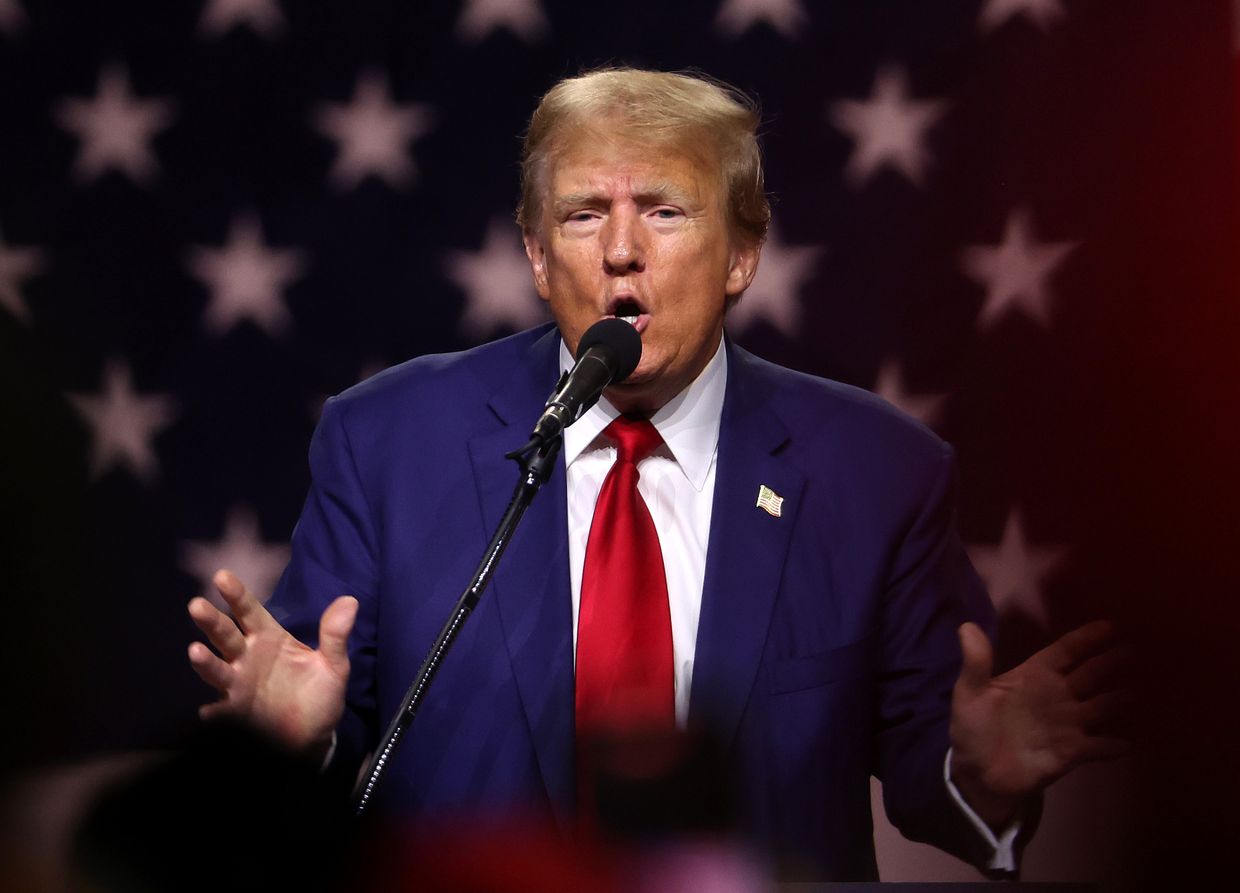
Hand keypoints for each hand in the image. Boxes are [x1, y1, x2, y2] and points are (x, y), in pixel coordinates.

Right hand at [187, 569, 357, 756]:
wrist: (316, 734)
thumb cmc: (320, 692)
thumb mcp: (333, 664)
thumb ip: (335, 634)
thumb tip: (350, 600)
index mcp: (269, 638)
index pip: (250, 611)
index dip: (236, 595)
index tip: (222, 575)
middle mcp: (248, 657)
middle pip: (226, 635)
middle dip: (211, 621)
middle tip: (197, 605)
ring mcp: (240, 684)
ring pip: (219, 669)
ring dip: (206, 662)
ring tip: (195, 652)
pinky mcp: (238, 712)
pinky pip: (224, 711)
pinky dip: (216, 712)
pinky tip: (210, 712)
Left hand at [949, 620, 1129, 827]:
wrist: (979, 774)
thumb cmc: (973, 728)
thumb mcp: (969, 694)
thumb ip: (975, 663)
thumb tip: (966, 626)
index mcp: (1035, 675)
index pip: (1065, 651)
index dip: (1086, 638)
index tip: (1112, 626)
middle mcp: (1058, 695)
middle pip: (1092, 674)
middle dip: (1113, 662)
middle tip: (1142, 650)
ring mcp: (1068, 723)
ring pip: (1103, 706)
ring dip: (1122, 699)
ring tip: (1148, 692)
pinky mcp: (1072, 752)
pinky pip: (1099, 746)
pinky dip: (1114, 745)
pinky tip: (1129, 743)